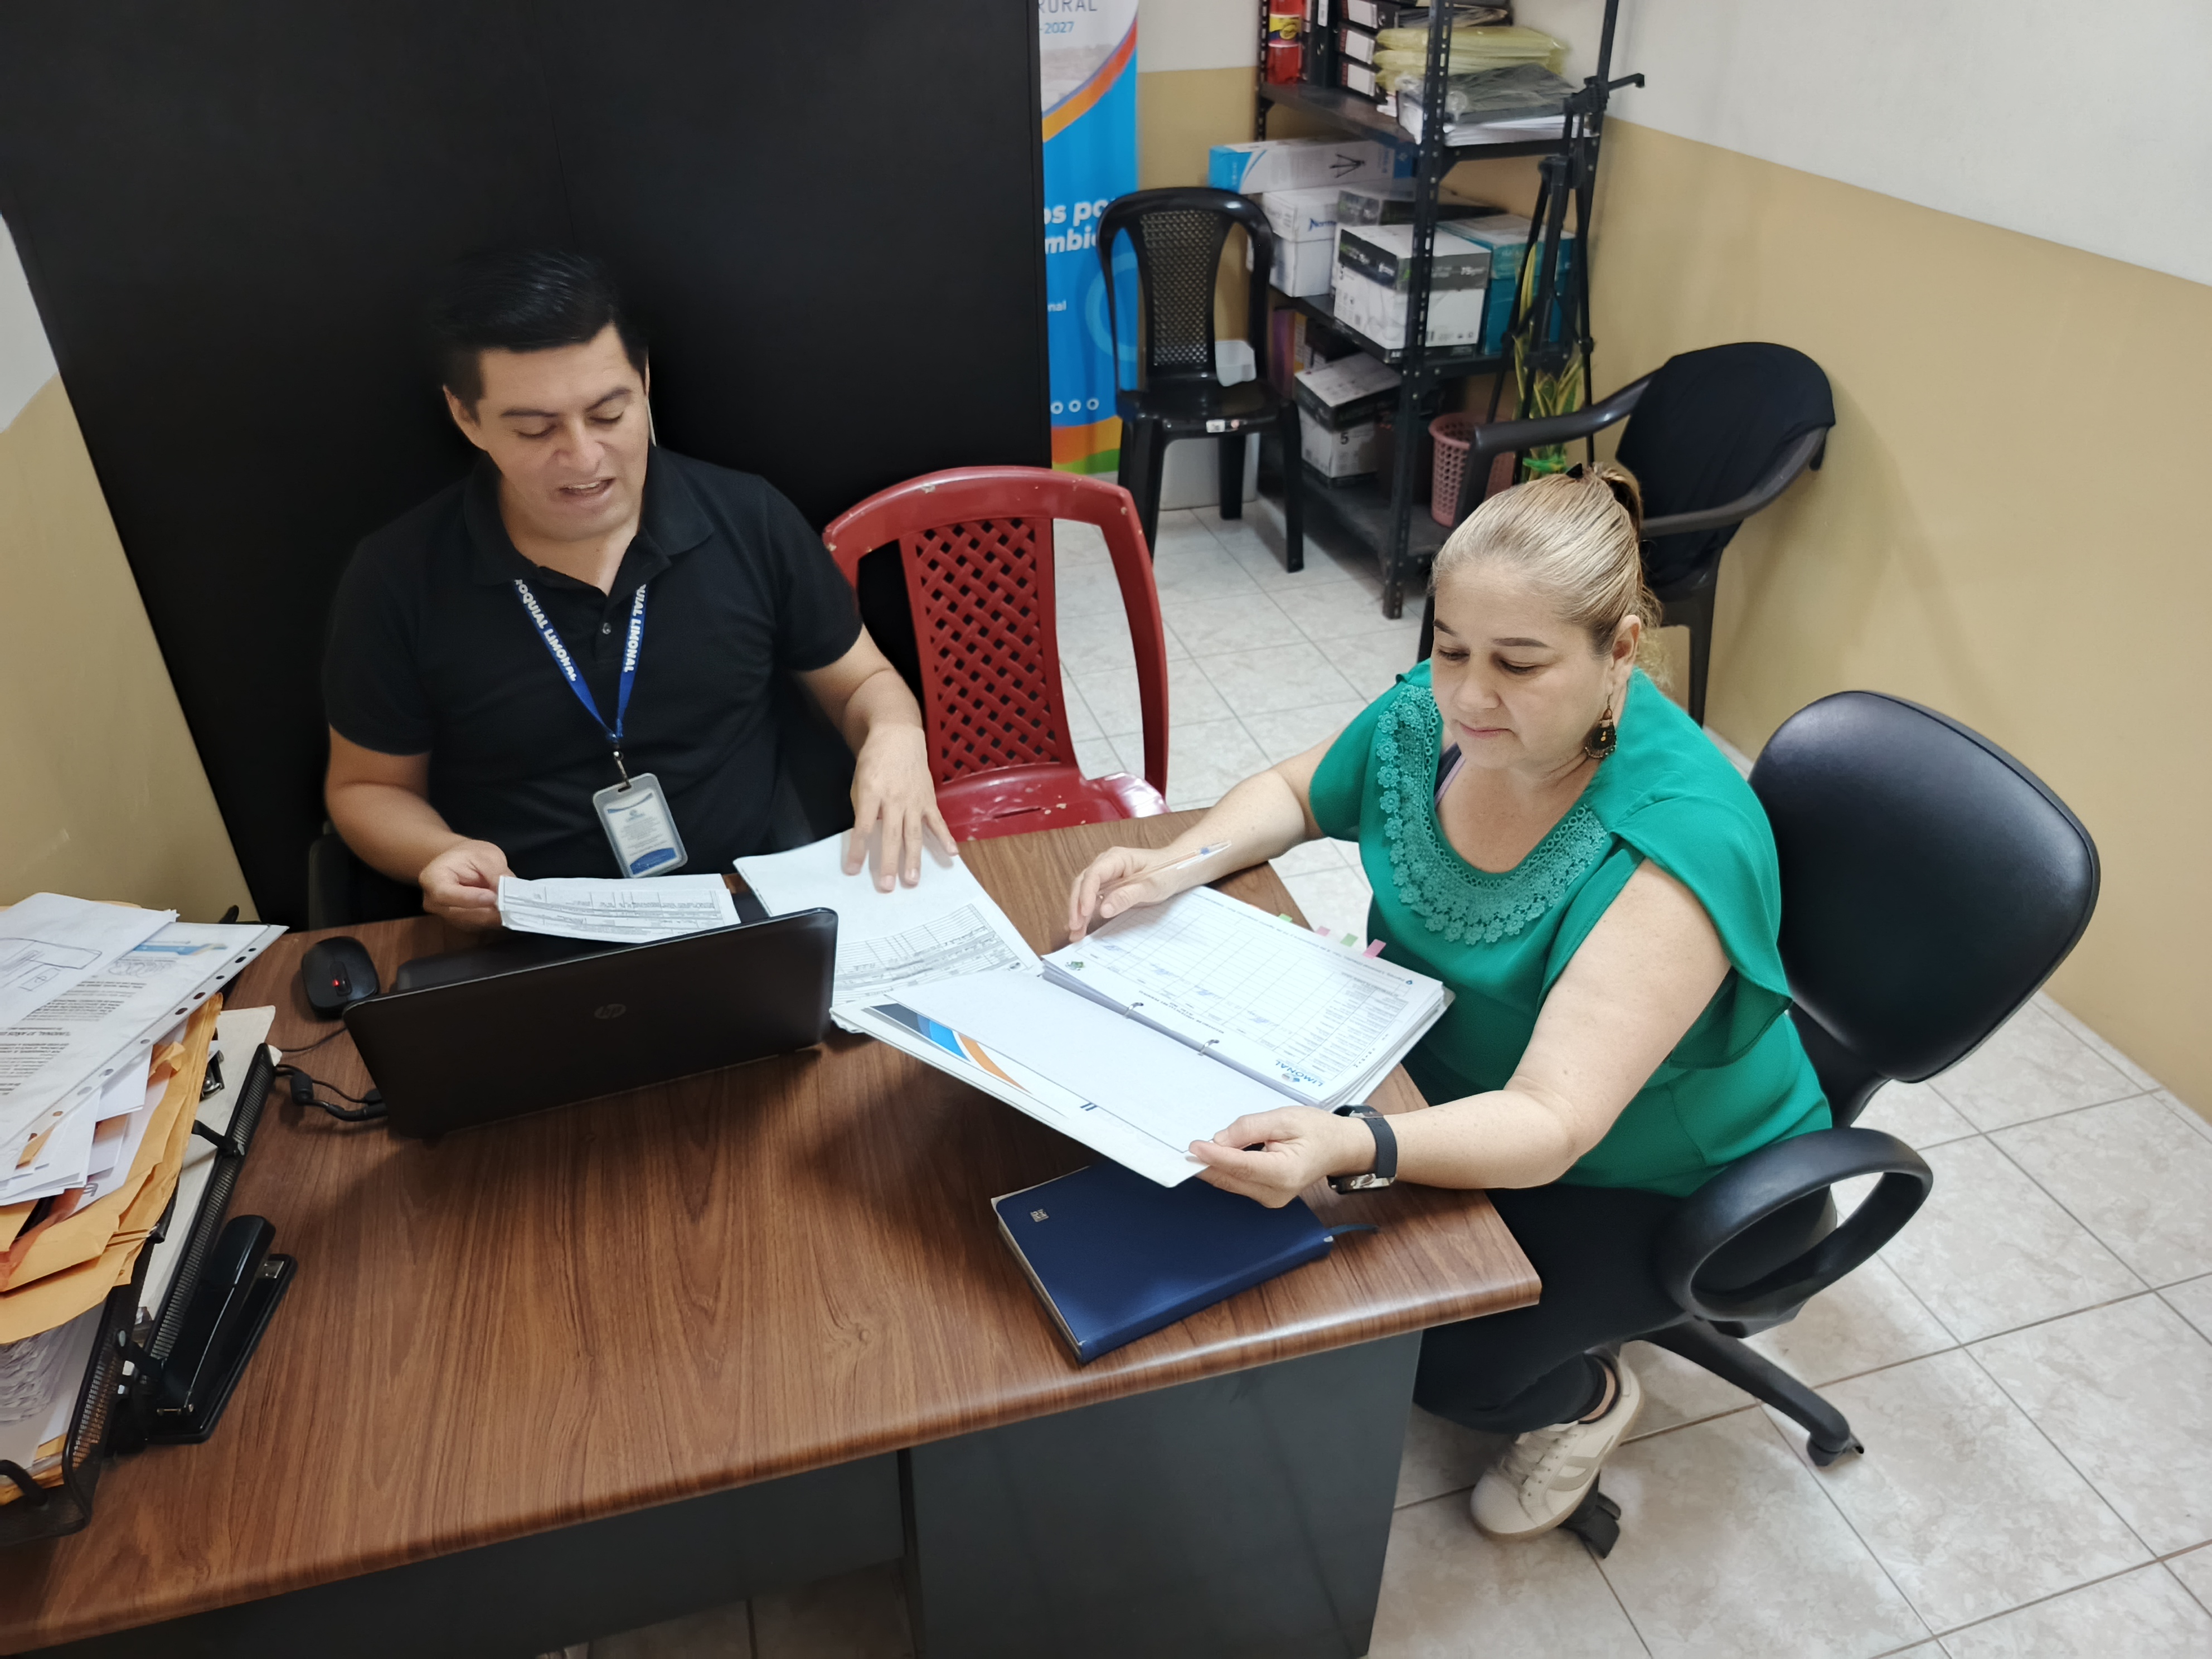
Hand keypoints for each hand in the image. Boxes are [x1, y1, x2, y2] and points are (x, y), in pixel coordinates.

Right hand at [417, 840, 510, 929]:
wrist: (461, 863)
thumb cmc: (468, 855)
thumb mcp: (485, 854)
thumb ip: (495, 872)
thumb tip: (509, 890)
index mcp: (433, 879)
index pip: (446, 894)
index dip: (470, 898)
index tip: (493, 897)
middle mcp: (435, 903)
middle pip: (462, 913)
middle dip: (489, 910)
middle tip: (513, 905)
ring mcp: (447, 916)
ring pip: (474, 922)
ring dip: (495, 917)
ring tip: (514, 906)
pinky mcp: (462, 923)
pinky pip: (480, 925)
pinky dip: (495, 919)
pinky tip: (508, 911)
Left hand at [845, 725, 953, 890]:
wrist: (898, 736)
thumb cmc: (874, 759)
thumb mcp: (860, 781)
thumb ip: (864, 808)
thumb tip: (868, 834)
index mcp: (872, 792)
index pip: (864, 827)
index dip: (858, 850)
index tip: (852, 870)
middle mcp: (894, 799)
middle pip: (892, 836)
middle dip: (889, 863)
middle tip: (887, 886)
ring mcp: (914, 800)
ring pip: (914, 834)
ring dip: (914, 859)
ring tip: (913, 880)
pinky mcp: (928, 799)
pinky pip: (937, 821)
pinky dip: (945, 837)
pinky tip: (951, 854)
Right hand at [1065, 845, 1189, 940]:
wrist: (1175, 870)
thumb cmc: (1166, 872)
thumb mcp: (1151, 886)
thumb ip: (1127, 896)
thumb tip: (1104, 909)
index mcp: (1117, 858)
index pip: (1094, 874)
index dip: (1086, 894)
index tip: (1085, 912)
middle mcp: (1106, 865)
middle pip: (1083, 884)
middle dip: (1077, 906)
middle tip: (1075, 927)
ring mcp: (1105, 876)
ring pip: (1083, 893)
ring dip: (1078, 913)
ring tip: (1075, 933)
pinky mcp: (1107, 887)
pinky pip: (1092, 900)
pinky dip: (1086, 914)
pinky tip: (1081, 928)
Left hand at [1189, 1107, 1375, 1207]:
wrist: (1338, 1147)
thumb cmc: (1316, 1130)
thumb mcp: (1284, 1118)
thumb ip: (1249, 1128)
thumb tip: (1218, 1140)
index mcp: (1284, 1173)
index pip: (1240, 1166)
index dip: (1214, 1156)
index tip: (1193, 1146)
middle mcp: (1275, 1193)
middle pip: (1230, 1178)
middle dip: (1207, 1163)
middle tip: (1185, 1146)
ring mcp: (1270, 1199)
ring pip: (1231, 1183)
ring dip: (1213, 1166)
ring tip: (1197, 1148)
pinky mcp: (1266, 1197)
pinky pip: (1238, 1183)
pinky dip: (1225, 1169)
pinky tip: (1216, 1155)